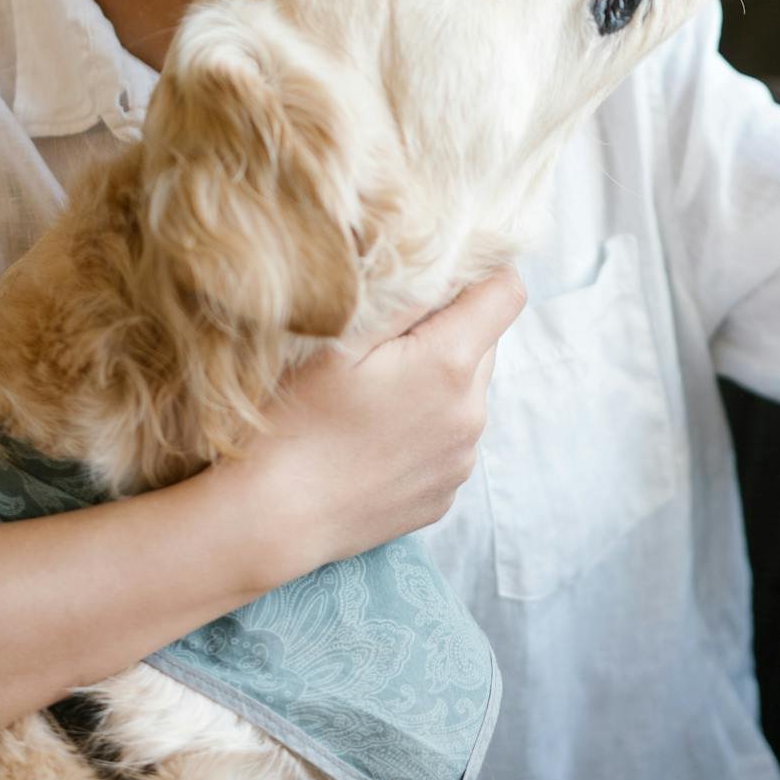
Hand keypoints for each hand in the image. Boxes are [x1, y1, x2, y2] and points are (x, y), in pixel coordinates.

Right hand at [221, 266, 526, 584]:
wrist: (273, 517)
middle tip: (388, 339)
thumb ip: (406, 296)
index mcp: (450, 364)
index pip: (507, 293)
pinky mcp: (445, 493)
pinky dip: (427, 425)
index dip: (483, 271)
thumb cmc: (297, 418)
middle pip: (486, 342)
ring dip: (439, 379)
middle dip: (450, 328)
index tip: (447, 272)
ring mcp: (461, 459)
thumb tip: (452, 263)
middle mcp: (471, 414)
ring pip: (469, 392)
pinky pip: (451, 438)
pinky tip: (376, 435)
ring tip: (375, 394)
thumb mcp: (343, 340)